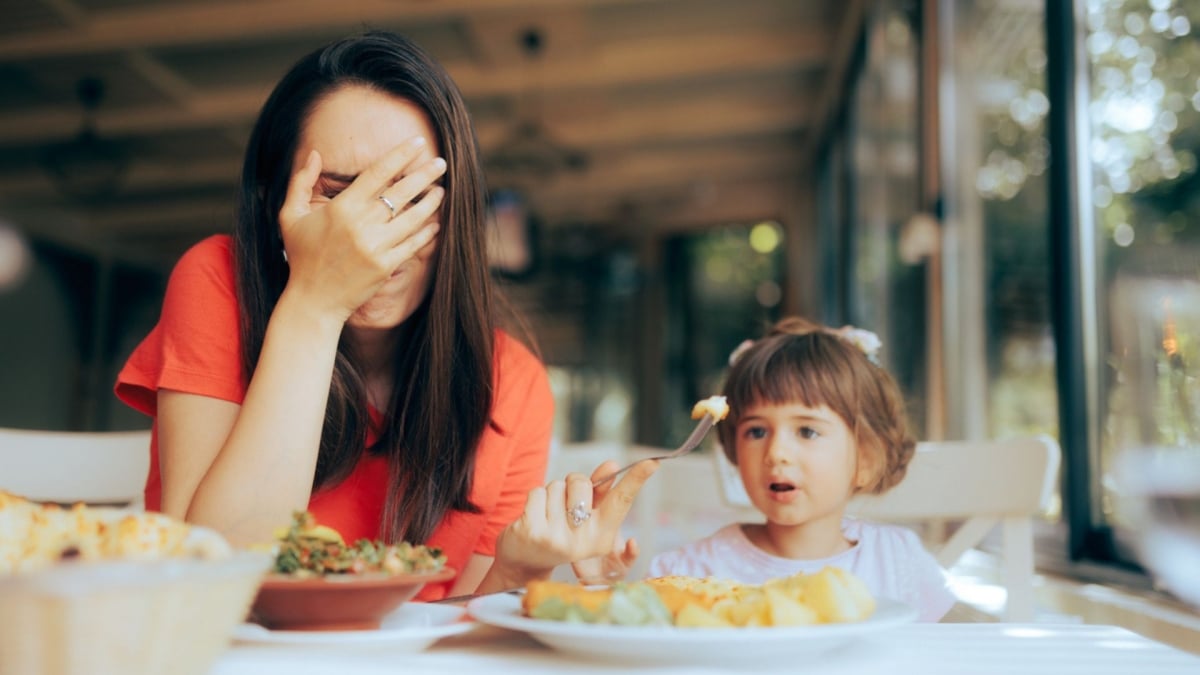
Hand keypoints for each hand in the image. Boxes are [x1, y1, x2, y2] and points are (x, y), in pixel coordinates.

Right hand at [277, 137, 446, 321]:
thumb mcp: (290, 216)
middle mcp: (361, 225)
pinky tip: (435, 222)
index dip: (401, 156)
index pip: (378, 173)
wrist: (313, 301)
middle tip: (441, 163)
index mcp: (341, 208)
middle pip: (401, 192)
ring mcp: (376, 247)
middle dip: (424, 174)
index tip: (418, 144)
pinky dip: (427, 232)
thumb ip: (301, 182)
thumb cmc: (301, 256)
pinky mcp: (386, 266)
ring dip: (431, 203)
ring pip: (412, 218)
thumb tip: (314, 152)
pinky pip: (413, 244)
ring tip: (442, 190)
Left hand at [493, 458, 658, 582]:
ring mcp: (557, 538)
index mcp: (602, 537)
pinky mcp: (533, 531)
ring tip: (547, 516)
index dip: (637, 479)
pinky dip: (534, 499)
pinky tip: (533, 519)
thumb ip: (600, 491)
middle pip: (582, 483)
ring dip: (550, 495)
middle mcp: (583, 541)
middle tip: (564, 506)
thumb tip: (613, 465)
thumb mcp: (584, 515)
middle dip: (570, 485)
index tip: (652, 462)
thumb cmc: (560, 531)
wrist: (525, 560)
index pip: (621, 501)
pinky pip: (538, 492)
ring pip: (557, 486)